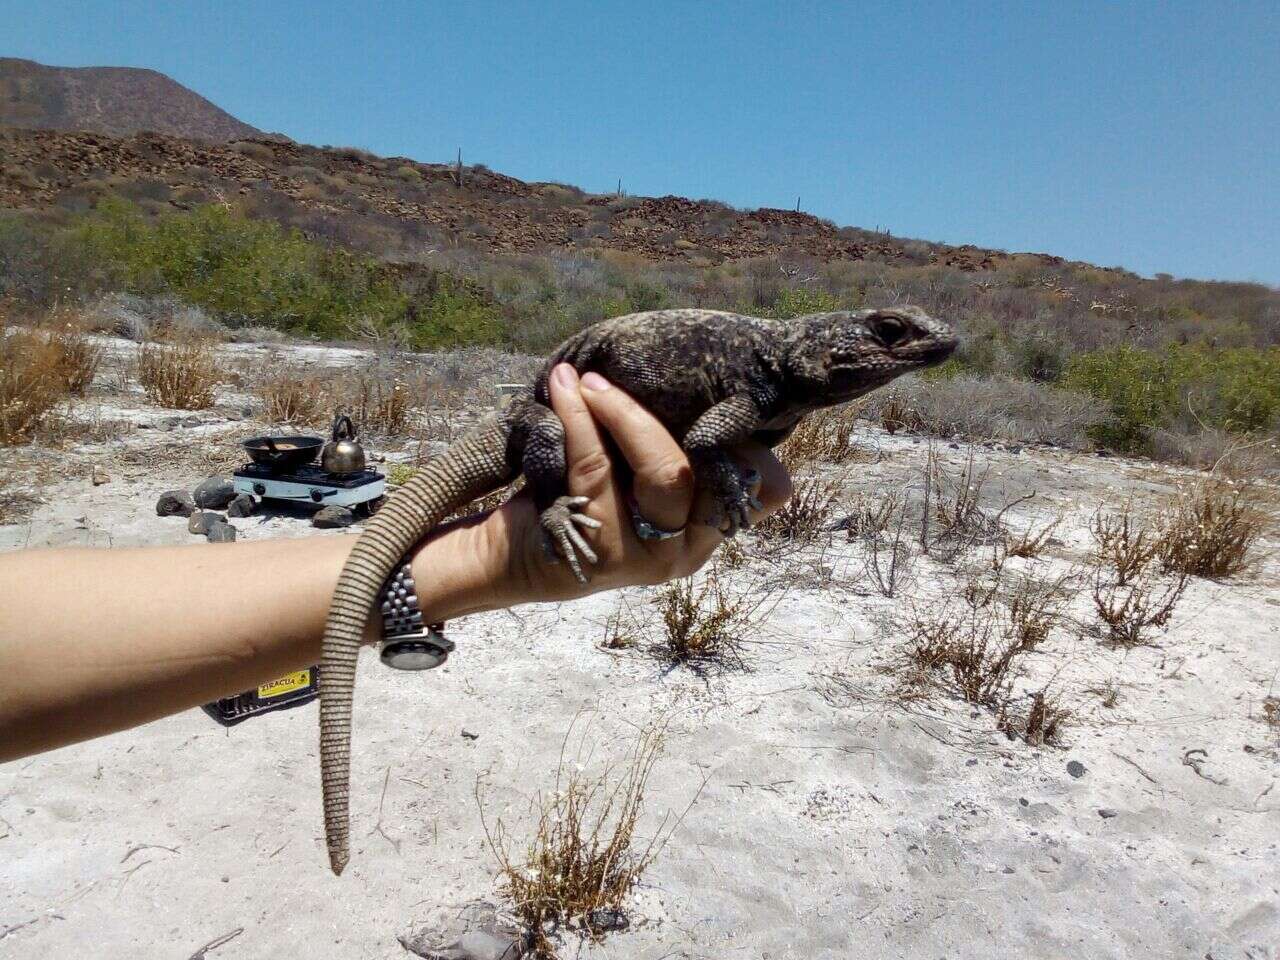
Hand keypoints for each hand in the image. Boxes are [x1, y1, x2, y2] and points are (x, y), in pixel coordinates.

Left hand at [481, 363, 790, 606]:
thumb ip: (675, 436)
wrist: (517, 552)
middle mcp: (692, 548)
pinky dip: (578, 418)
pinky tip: (562, 391)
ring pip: (665, 468)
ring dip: (621, 410)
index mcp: (712, 524)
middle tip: (607, 379)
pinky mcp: (607, 556)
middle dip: (658, 410)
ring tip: (585, 381)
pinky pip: (598, 467)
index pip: (769, 487)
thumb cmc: (585, 494)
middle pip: (711, 468)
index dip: (749, 439)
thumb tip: (694, 366)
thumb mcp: (639, 465)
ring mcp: (653, 557)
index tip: (699, 395)